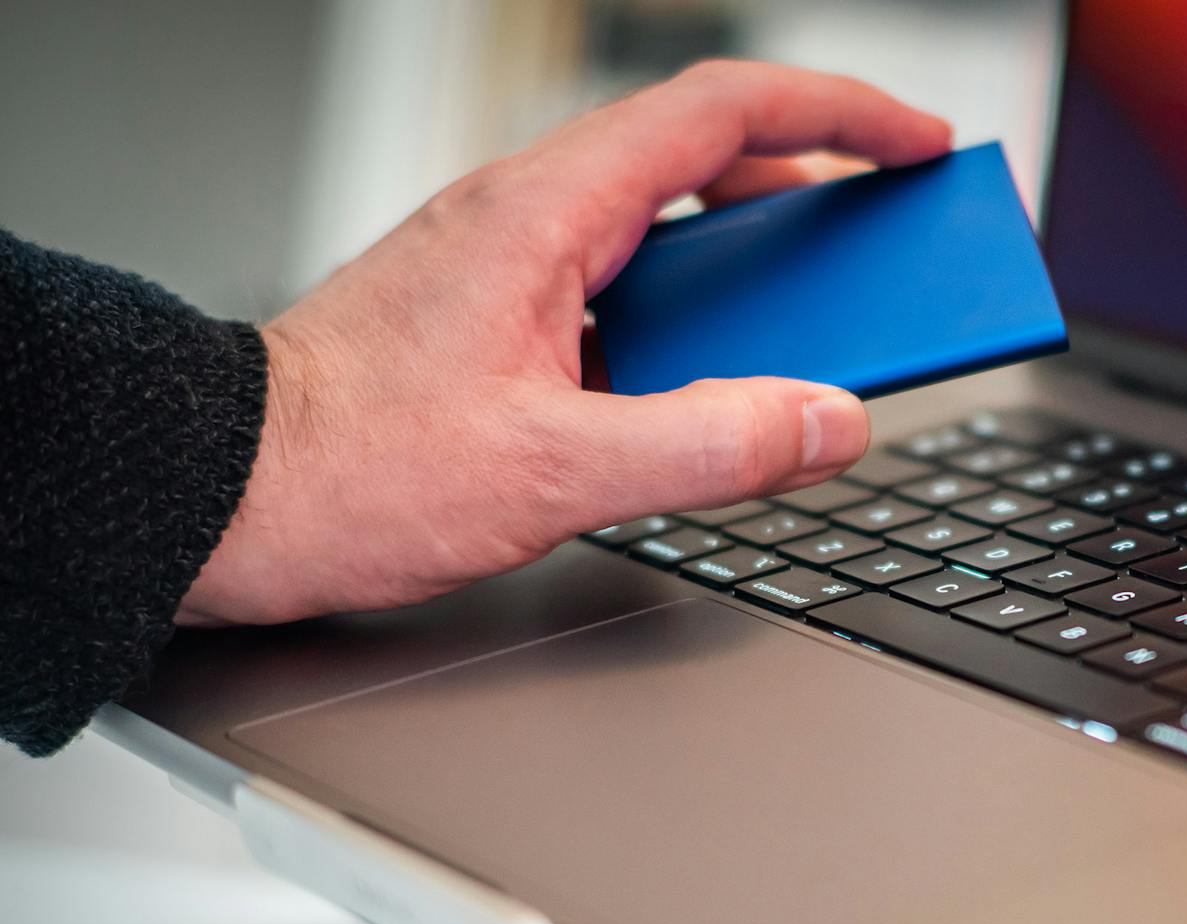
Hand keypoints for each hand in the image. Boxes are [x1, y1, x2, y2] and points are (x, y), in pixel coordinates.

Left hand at [178, 61, 949, 625]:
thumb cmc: (345, 470)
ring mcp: (508, 263)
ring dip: (756, 258)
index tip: (915, 143)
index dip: (838, 112)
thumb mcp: (555, 470)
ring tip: (830, 312)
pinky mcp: (497, 316)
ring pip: (665, 227)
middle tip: (892, 229)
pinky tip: (721, 381)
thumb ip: (708, 446)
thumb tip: (826, 421)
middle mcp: (525, 216)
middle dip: (817, 184)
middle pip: (703, 159)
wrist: (217, 495)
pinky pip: (625, 286)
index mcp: (543, 213)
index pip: (719, 112)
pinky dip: (696, 315)